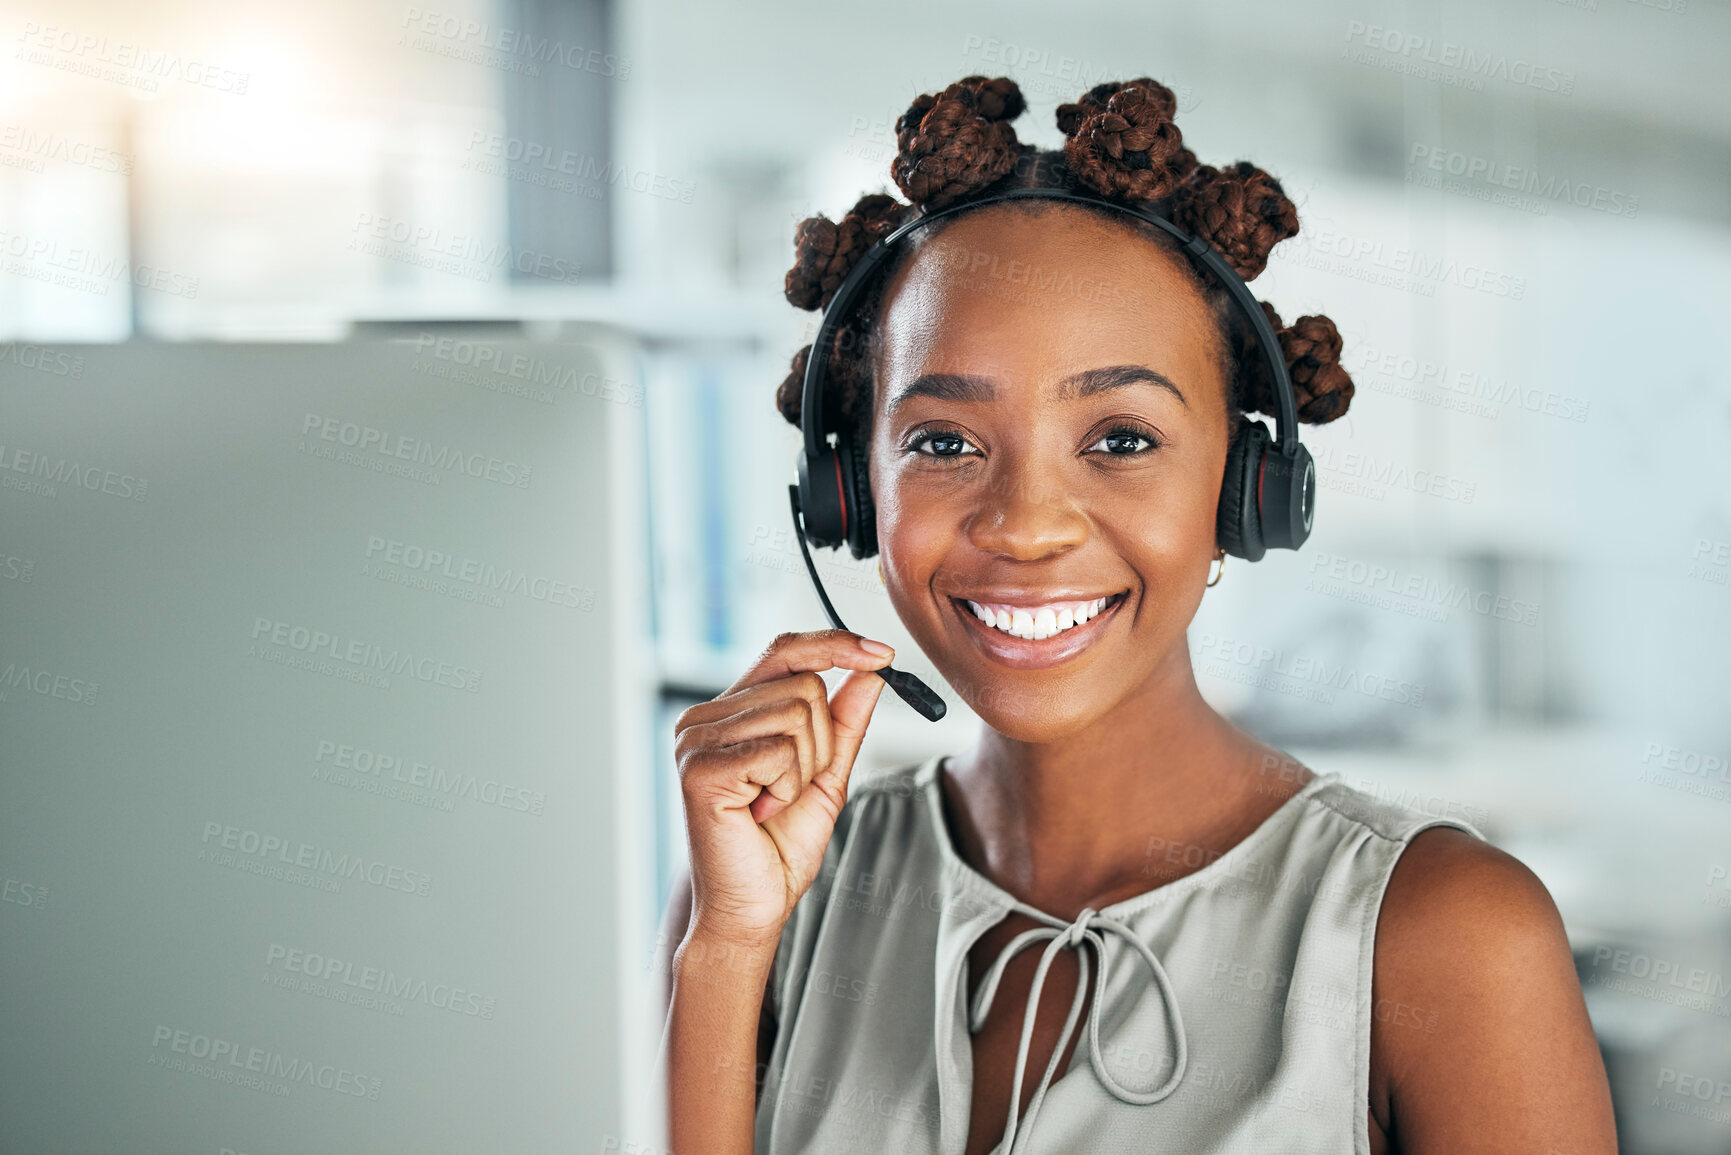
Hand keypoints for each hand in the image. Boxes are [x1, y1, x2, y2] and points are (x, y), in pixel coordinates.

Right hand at [673, 630, 893, 949]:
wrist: (750, 908)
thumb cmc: (777, 848)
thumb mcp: (825, 776)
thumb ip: (844, 724)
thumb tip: (871, 674)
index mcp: (729, 711)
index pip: (784, 650)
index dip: (835, 644)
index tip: (885, 654)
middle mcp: (704, 717)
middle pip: (804, 684)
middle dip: (822, 743)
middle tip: (791, 789)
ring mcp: (696, 739)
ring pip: (798, 713)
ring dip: (805, 768)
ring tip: (773, 802)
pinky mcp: (700, 768)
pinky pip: (780, 750)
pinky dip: (788, 786)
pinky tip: (761, 812)